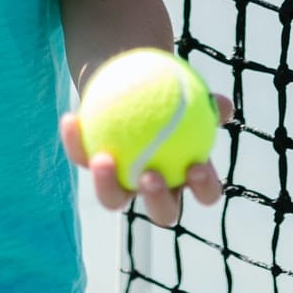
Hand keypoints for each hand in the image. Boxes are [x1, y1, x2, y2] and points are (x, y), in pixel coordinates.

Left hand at [60, 95, 232, 227]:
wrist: (130, 80)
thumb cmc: (168, 88)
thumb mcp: (186, 90)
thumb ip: (205, 100)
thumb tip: (221, 104)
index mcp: (187, 175)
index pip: (205, 192)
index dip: (204, 188)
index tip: (196, 166)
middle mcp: (156, 188)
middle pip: (163, 212)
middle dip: (157, 201)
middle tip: (149, 175)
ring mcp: (122, 184)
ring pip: (114, 199)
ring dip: (107, 185)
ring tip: (103, 159)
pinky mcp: (92, 168)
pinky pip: (82, 157)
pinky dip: (75, 141)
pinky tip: (71, 119)